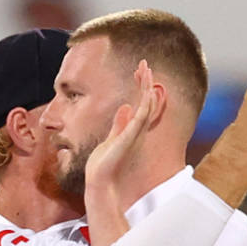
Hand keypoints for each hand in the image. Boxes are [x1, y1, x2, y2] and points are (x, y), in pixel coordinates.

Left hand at [84, 60, 156, 195]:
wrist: (100, 180)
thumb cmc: (104, 163)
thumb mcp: (111, 138)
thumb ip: (119, 124)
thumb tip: (125, 107)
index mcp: (132, 129)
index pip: (140, 103)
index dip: (141, 86)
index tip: (138, 71)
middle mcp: (137, 130)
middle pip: (146, 101)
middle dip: (145, 82)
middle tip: (144, 64)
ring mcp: (135, 133)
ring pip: (146, 105)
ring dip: (147, 87)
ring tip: (146, 69)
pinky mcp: (130, 137)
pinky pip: (142, 117)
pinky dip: (145, 103)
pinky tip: (147, 90)